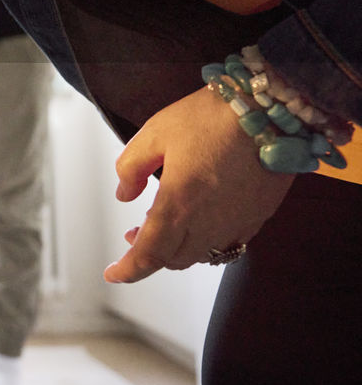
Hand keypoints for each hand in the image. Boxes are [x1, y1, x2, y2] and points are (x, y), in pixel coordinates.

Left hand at [103, 85, 293, 282]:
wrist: (271, 110)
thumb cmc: (210, 117)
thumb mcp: (154, 133)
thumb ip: (131, 167)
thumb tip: (124, 194)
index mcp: (178, 205)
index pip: (149, 254)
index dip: (128, 270)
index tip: (113, 274)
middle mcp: (209, 224)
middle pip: (175, 259)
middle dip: (150, 255)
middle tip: (133, 235)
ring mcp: (238, 223)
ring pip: (202, 255)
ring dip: (178, 249)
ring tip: (163, 227)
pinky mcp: (259, 216)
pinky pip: (229, 243)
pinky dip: (206, 242)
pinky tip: (200, 220)